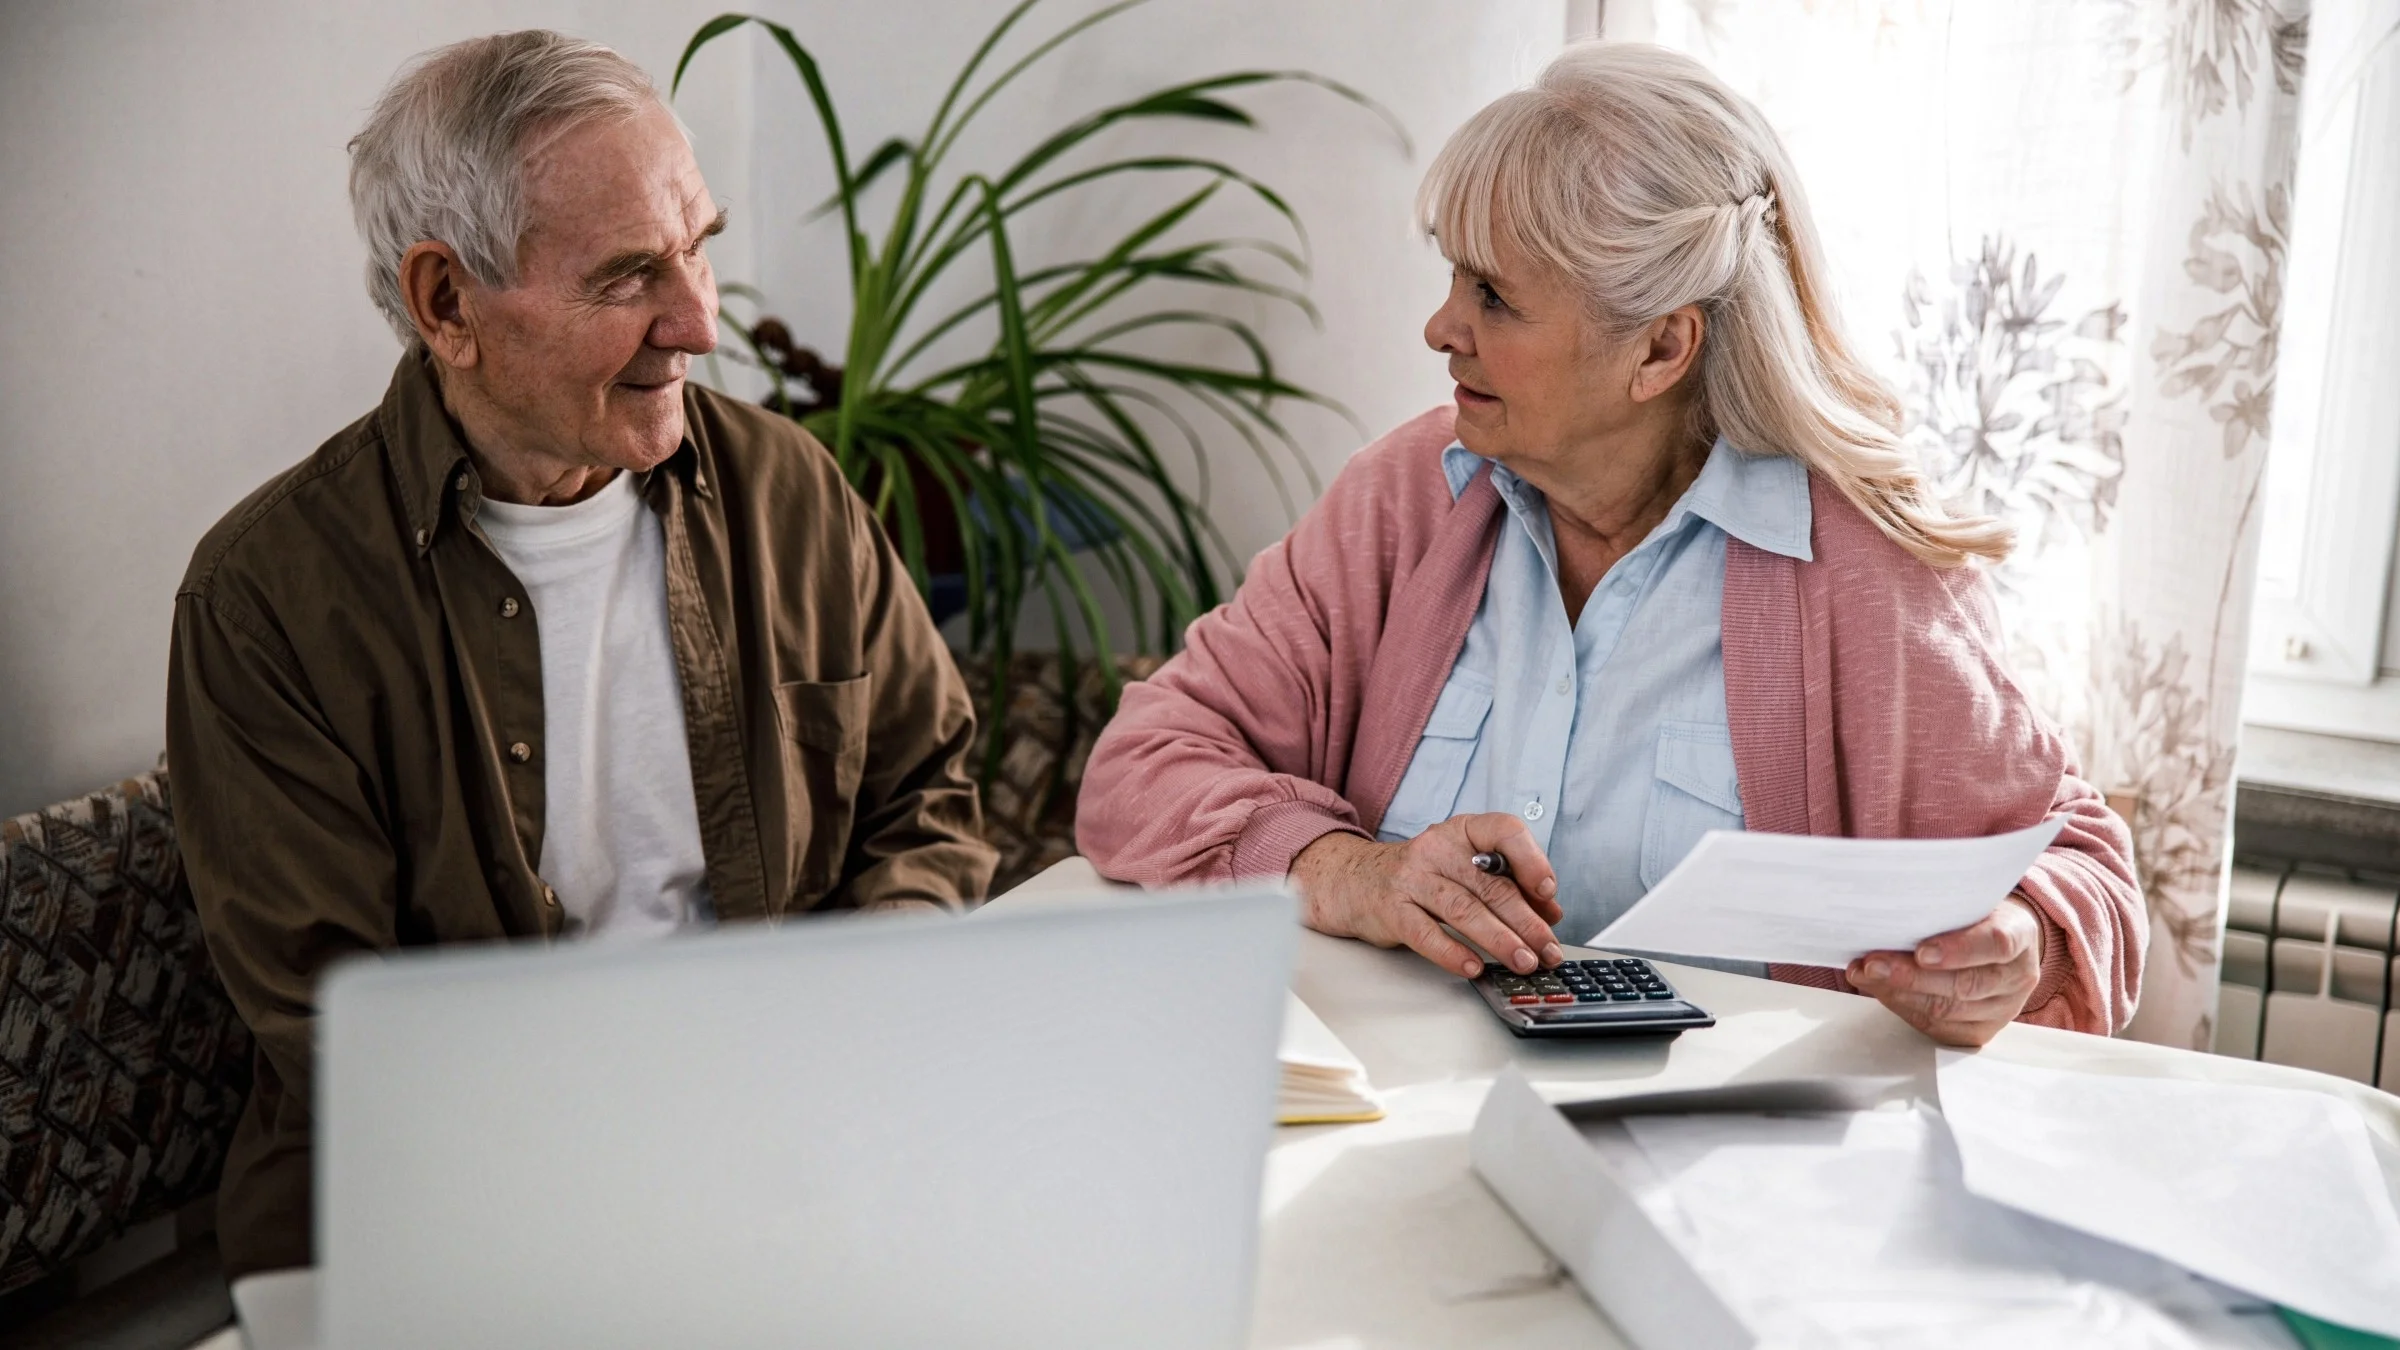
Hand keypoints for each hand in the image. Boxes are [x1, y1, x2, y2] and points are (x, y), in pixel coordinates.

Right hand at [1290, 814, 1563, 977]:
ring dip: (1499, 940)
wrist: (1356, 881)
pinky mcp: (1392, 909)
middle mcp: (1437, 849)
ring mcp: (1412, 878)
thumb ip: (1509, 886)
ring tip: (1523, 962)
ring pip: (1464, 909)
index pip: (1503, 831)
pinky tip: (1473, 967)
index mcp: (1463, 832)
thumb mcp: (1465, 869)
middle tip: (1548, 950)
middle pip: (1490, 884)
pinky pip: (1425, 933)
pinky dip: (1452, 952)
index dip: (1531, 860)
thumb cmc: (1423, 877)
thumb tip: (1551, 913)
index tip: (1549, 891)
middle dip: (1526, 921)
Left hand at [1846, 897, 2042, 1046]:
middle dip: (1911, 976)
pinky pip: (1938, 1026)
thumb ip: (1942, 909)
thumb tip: (1889, 915)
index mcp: (2021, 935)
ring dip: (1898, 992)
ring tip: (1865, 974)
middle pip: (1965, 984)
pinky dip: (1903, 1007)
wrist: (2002, 947)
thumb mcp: (1970, 903)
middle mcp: (2017, 977)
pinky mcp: (1980, 1031)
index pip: (1996, 943)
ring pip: (1947, 1009)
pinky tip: (1880, 989)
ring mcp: (2002, 1009)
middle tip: (1873, 963)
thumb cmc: (1976, 919)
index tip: (1921, 951)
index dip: (1959, 950)